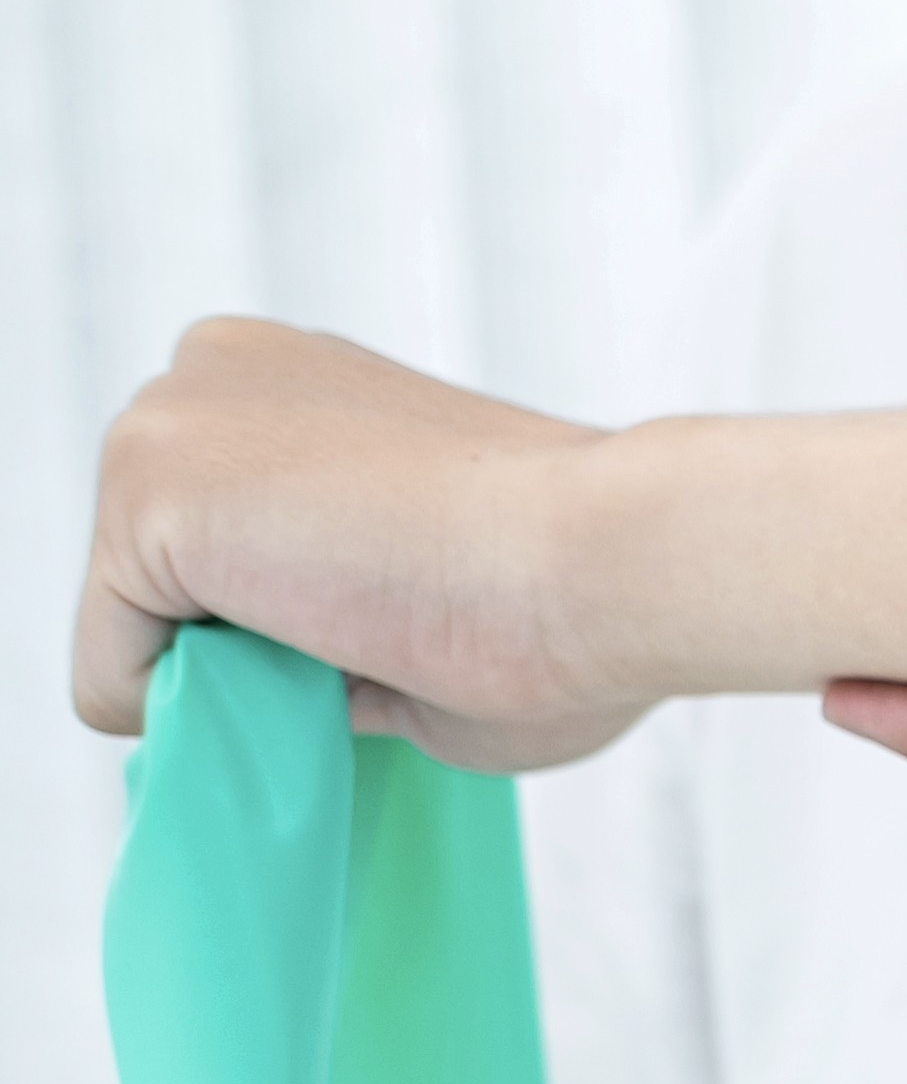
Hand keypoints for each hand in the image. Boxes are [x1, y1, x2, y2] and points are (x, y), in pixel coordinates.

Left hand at [76, 319, 647, 770]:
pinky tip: (319, 662)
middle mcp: (217, 371)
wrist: (619, 560)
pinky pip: (110, 671)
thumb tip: (281, 698)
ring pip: (131, 618)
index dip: (294, 617)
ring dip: (231, 669)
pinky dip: (198, 712)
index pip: (217, 537)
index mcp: (292, 383)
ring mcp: (170, 422)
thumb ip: (329, 626)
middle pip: (159, 569)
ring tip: (365, 643)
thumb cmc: (569, 597)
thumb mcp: (414, 600)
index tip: (402, 616)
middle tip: (390, 639)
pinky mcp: (147, 493)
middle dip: (247, 635)